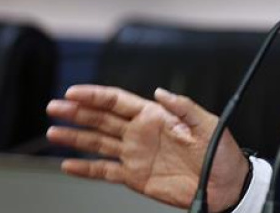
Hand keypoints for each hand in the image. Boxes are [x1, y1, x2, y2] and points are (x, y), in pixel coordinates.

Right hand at [46, 85, 249, 212]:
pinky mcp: (135, 177)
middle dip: (78, 112)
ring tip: (54, 131)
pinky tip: (69, 164)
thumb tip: (160, 92)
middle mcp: (142, 133)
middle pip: (102, 119)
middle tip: (55, 107)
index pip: (119, 101)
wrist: (226, 186)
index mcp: (158, 117)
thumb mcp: (209, 123)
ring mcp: (136, 155)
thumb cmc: (223, 153)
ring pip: (98, 142)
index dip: (96, 96)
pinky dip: (86, 169)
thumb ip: (183, 106)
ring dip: (76, 136)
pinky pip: (105, 171)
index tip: (74, 93)